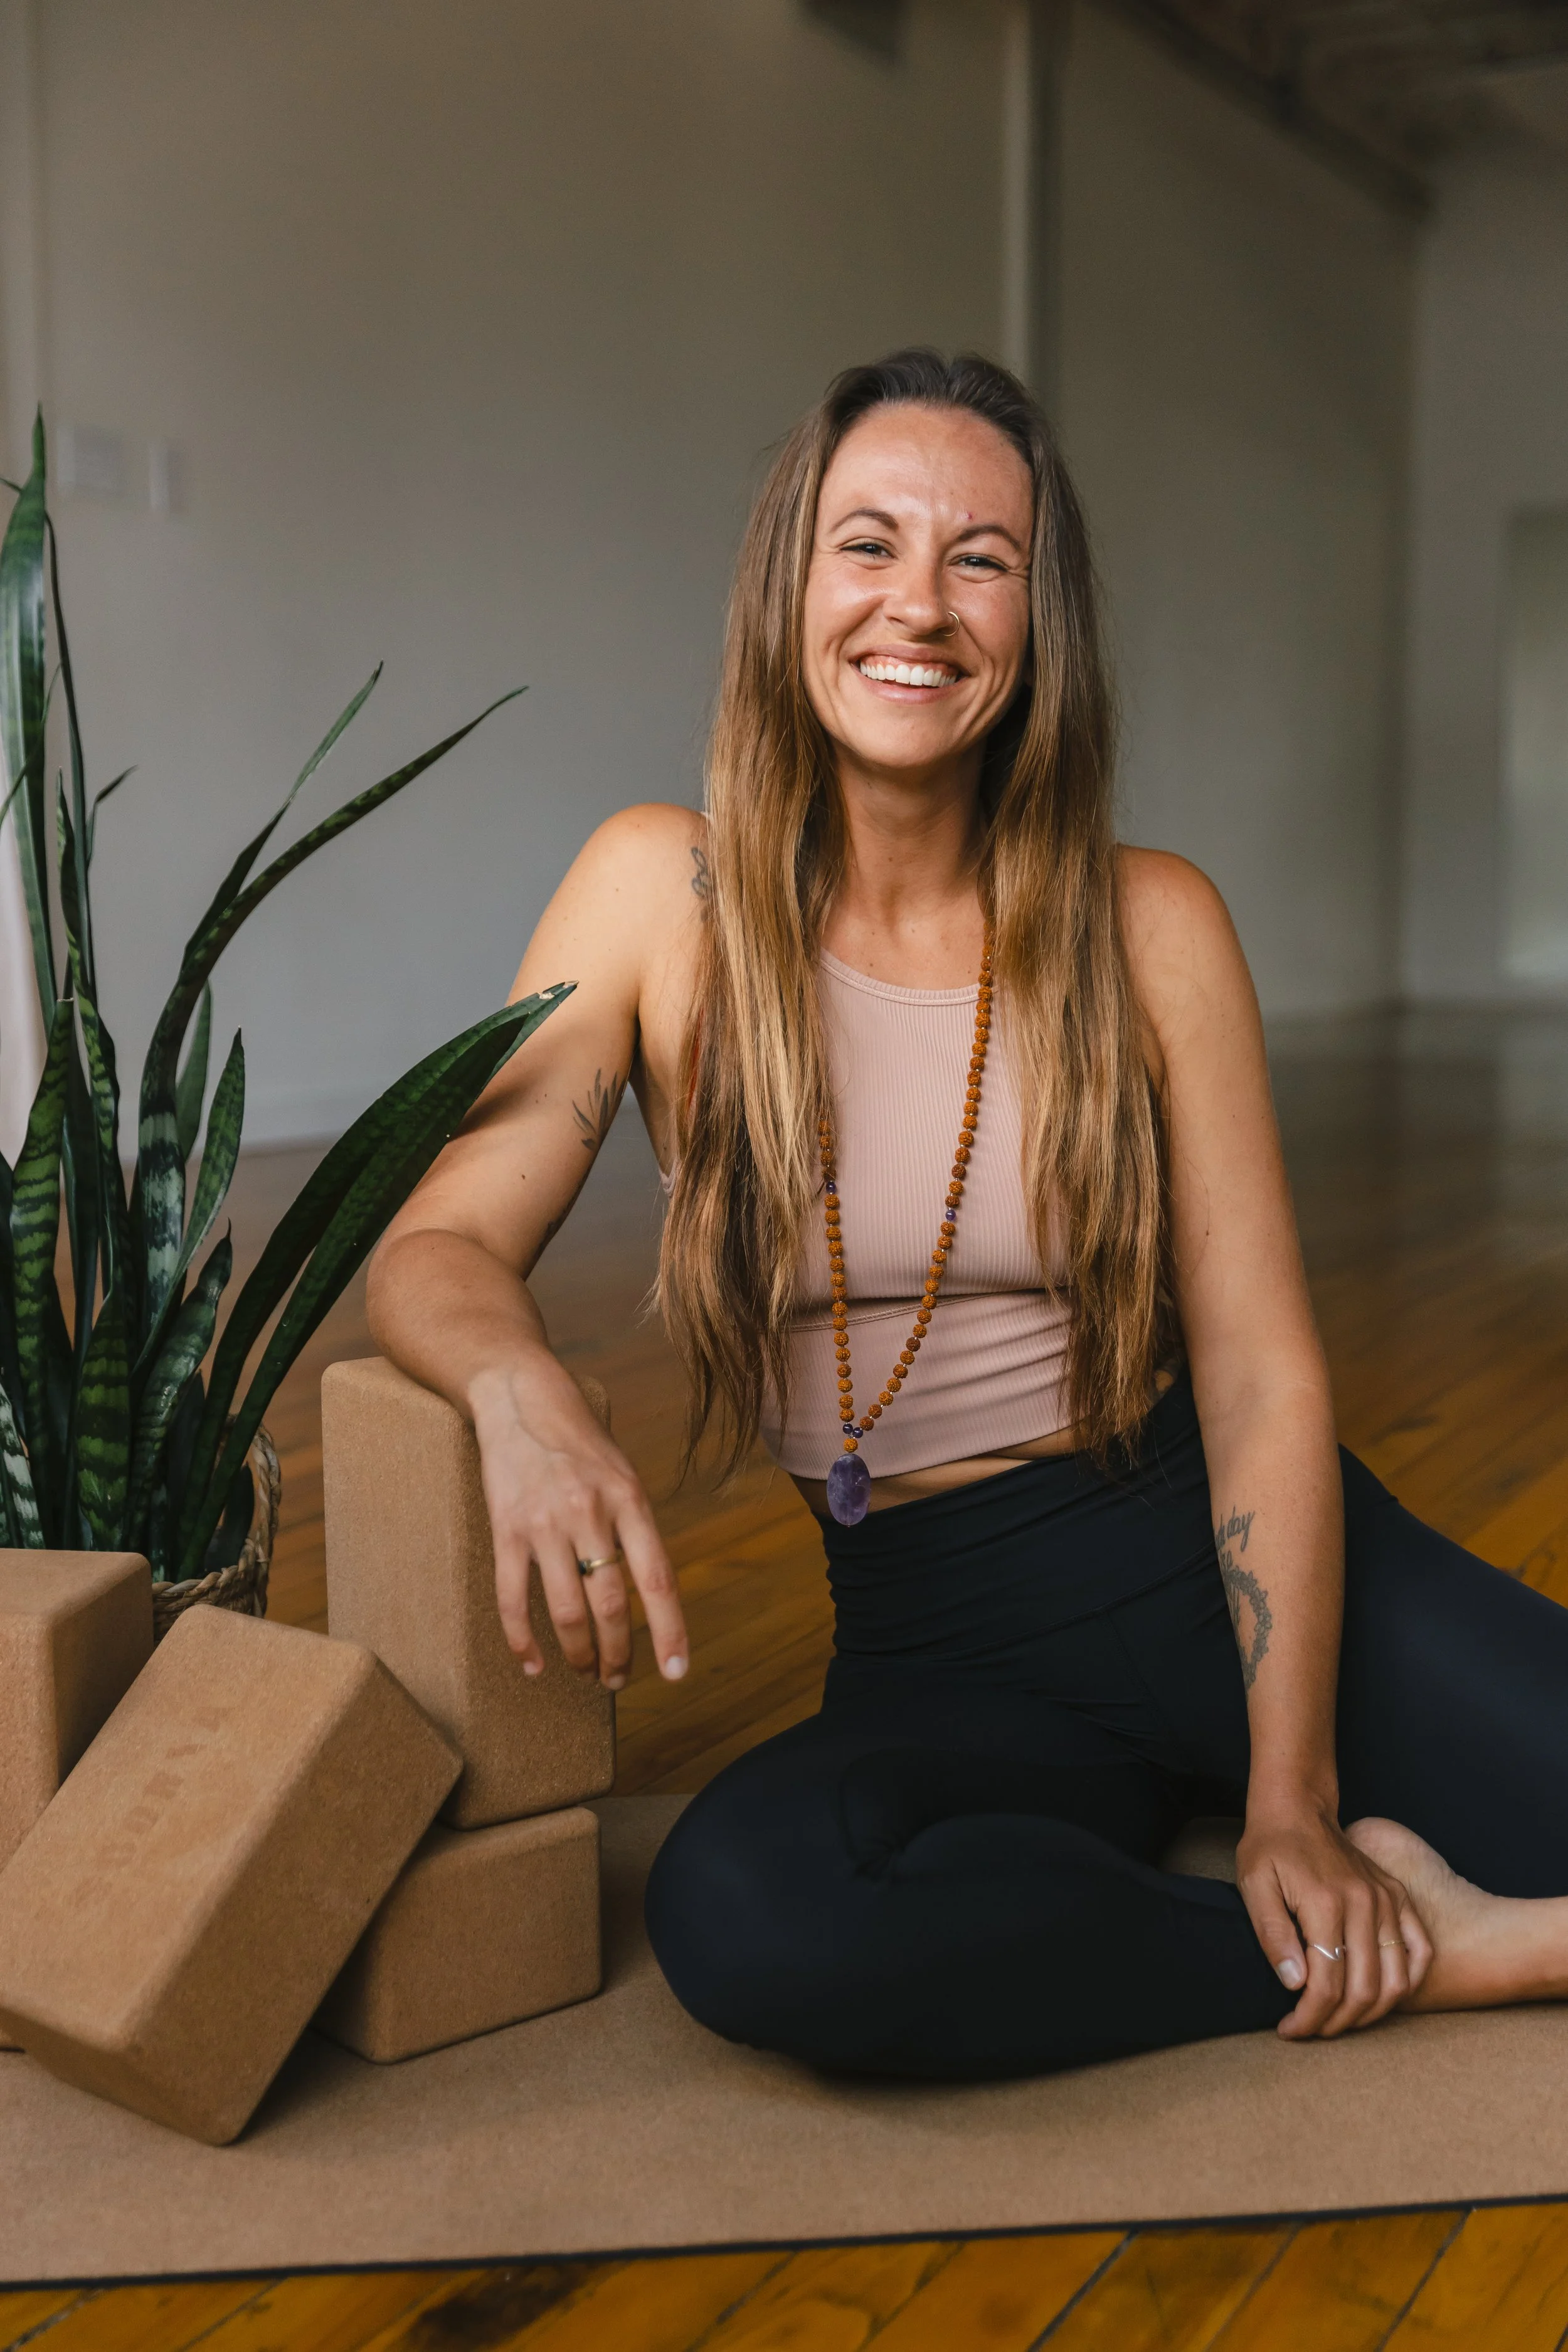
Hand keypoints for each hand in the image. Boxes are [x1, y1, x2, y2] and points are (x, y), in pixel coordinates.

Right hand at [471, 1363, 687, 1691]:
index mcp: (629, 1499)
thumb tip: (649, 1594)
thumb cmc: (580, 1441)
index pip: (657, 1579)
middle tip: (617, 1680)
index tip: (675, 1672)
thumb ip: (635, 1528)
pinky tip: (533, 1663)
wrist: (521, 1396)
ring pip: (566, 1611)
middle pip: (609, 1605)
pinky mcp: (506, 1529)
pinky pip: (513, 1599)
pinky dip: (523, 1641)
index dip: (669, 1631)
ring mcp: (545, 1523)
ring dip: (578, 1654)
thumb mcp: (622, 1474)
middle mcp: (590, 1513)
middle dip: (617, 1654)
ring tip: (584, 1672)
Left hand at [1236, 1799, 1432, 2038]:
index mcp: (1326, 1903)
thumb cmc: (1271, 1848)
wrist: (1298, 1808)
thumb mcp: (1255, 1886)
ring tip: (1340, 2020)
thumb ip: (1272, 1935)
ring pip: (1395, 1980)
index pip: (1326, 1984)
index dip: (1308, 2018)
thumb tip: (1294, 1984)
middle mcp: (1365, 1904)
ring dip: (1370, 2014)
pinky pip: (1420, 1951)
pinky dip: (1408, 1982)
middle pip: (1363, 1989)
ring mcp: (1387, 1901)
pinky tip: (1382, 1997)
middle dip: (1336, 2023)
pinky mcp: (1399, 1897)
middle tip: (1312, 2030)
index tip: (1289, 2029)